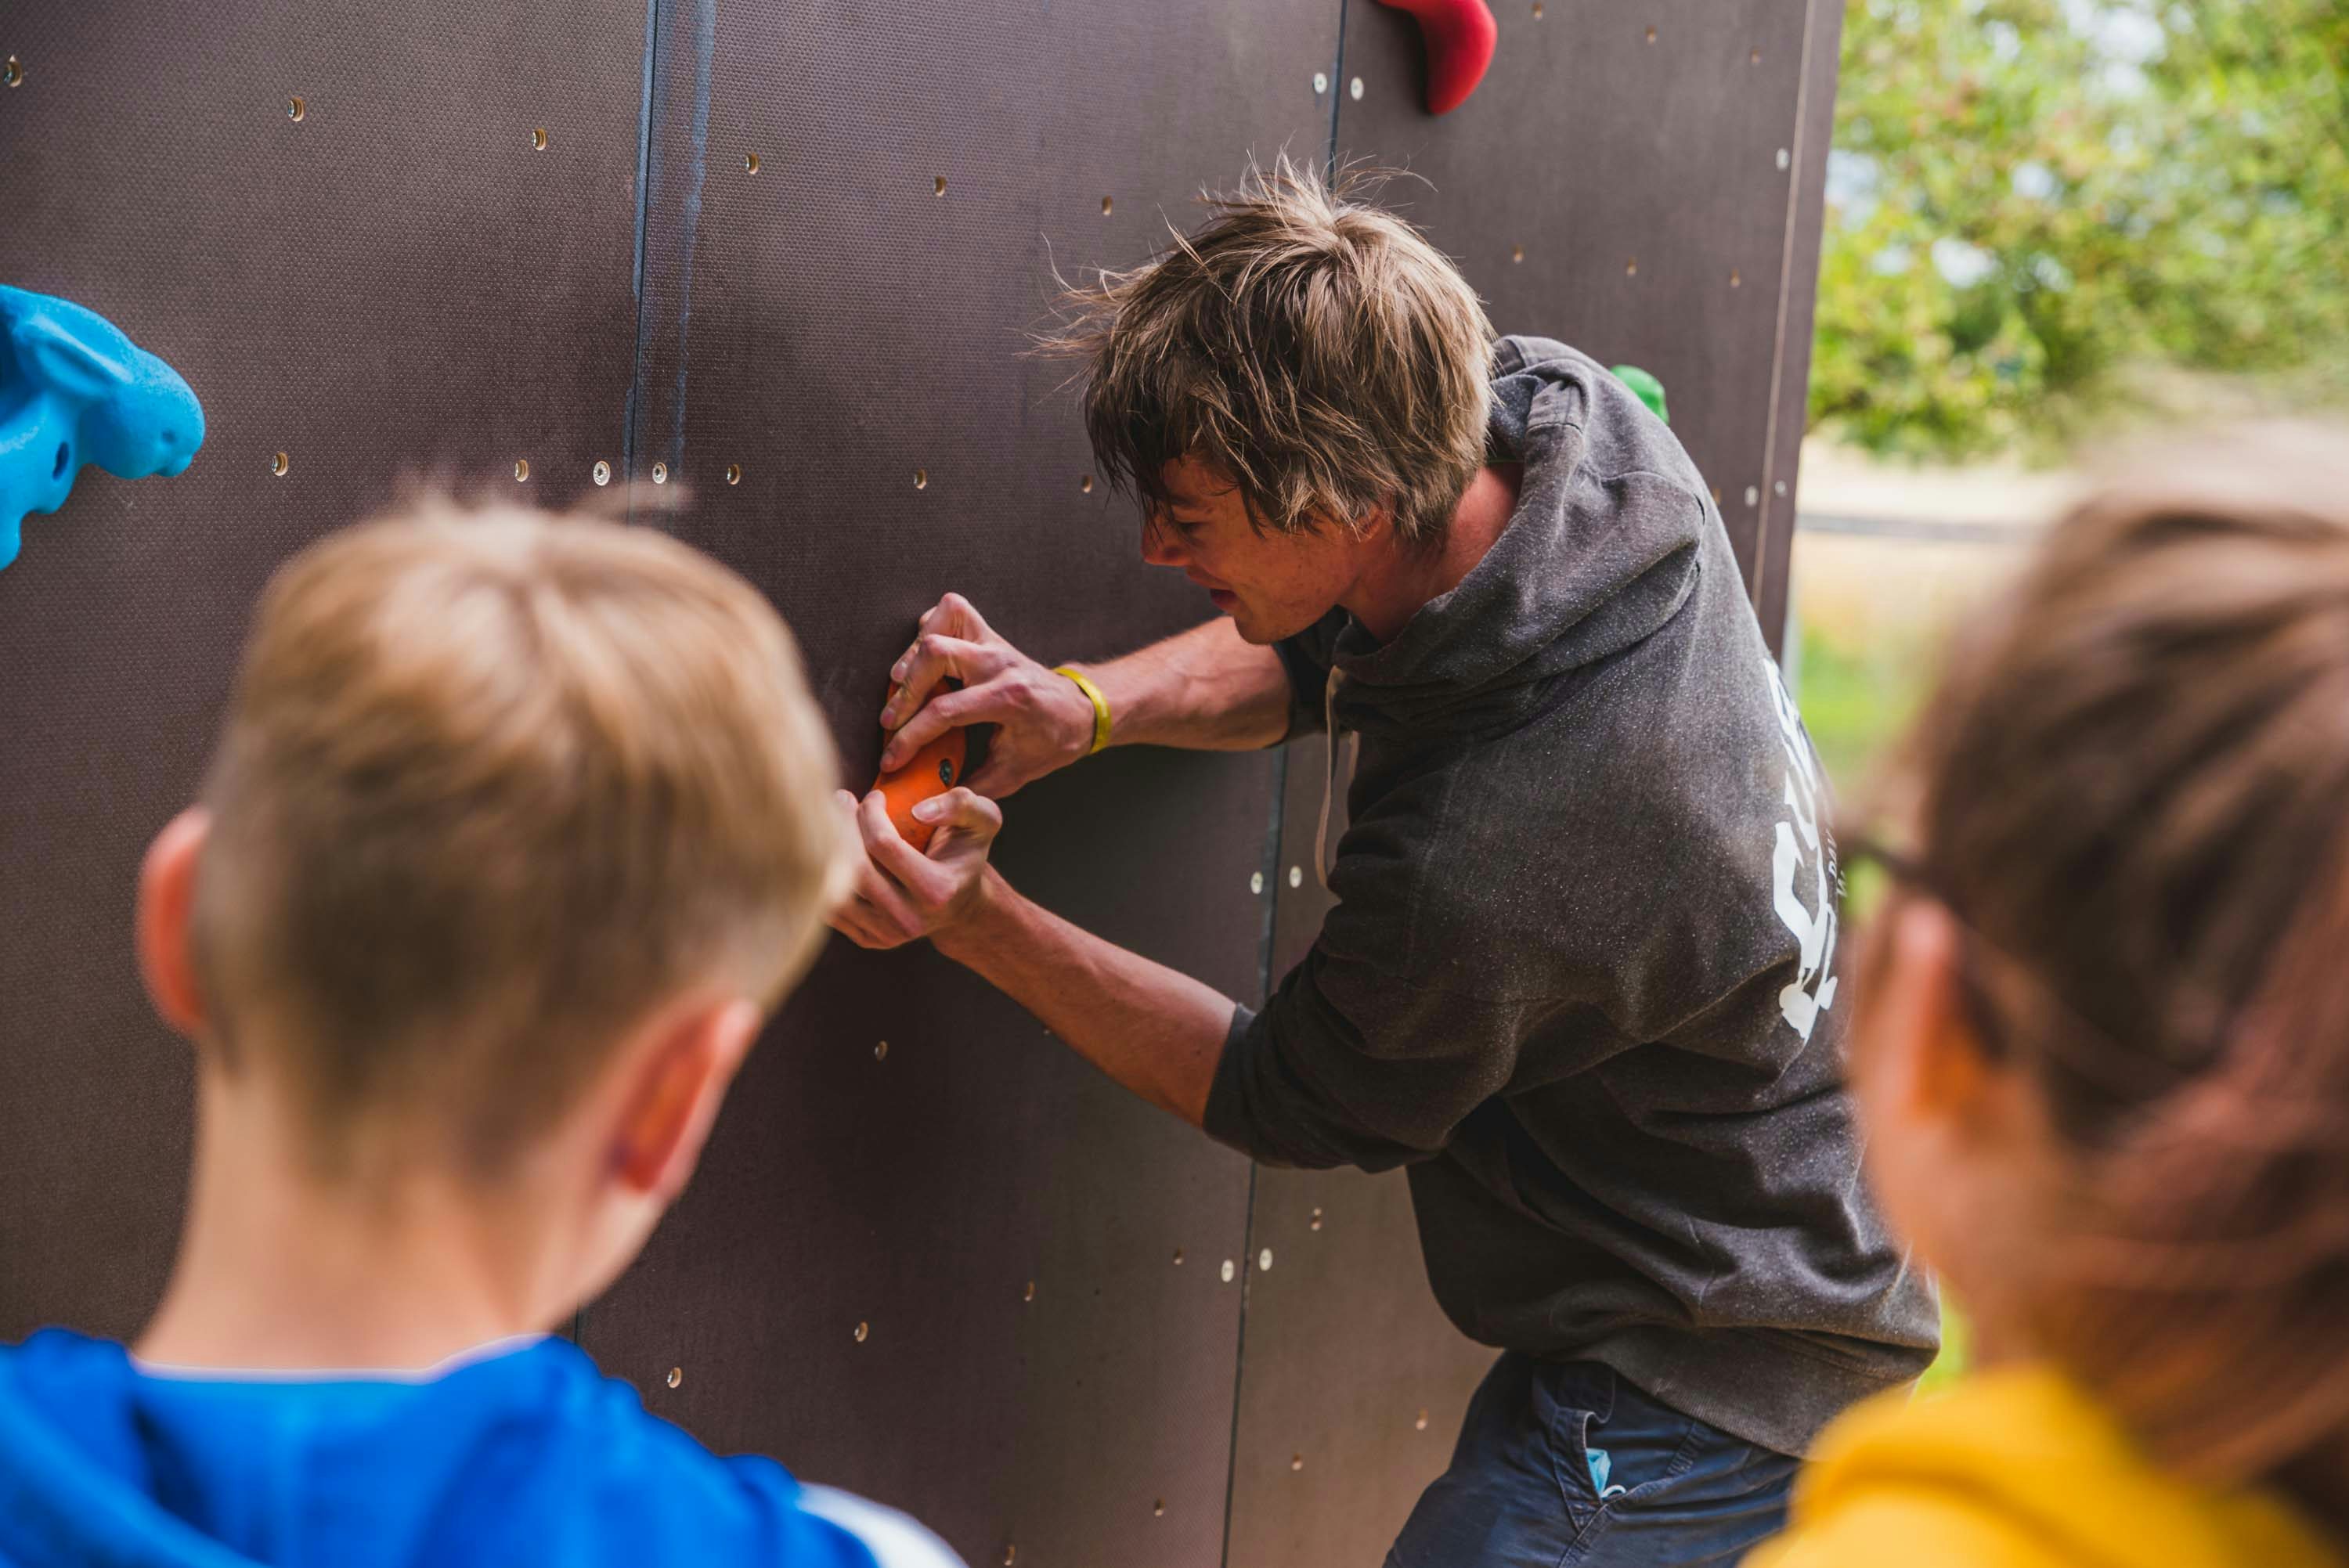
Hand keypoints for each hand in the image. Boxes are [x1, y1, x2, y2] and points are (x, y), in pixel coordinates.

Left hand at [828, 785, 1003, 949]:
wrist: (961, 903)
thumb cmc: (966, 853)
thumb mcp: (982, 821)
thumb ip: (961, 804)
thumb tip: (918, 811)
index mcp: (937, 891)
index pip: (884, 844)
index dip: (871, 812)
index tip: (875, 795)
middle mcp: (910, 920)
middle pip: (855, 867)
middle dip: (842, 825)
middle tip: (842, 799)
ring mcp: (887, 935)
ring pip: (836, 890)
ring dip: (827, 848)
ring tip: (833, 821)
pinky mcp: (868, 939)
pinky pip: (832, 906)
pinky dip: (825, 874)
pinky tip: (833, 849)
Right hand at [877, 594, 1097, 796]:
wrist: (1081, 710)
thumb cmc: (1051, 741)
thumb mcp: (1016, 773)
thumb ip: (974, 787)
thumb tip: (931, 804)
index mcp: (1009, 698)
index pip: (945, 710)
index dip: (911, 737)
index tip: (892, 758)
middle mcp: (1000, 662)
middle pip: (937, 653)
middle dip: (905, 690)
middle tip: (891, 720)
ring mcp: (995, 642)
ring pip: (944, 619)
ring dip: (914, 651)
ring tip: (900, 684)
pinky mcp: (988, 634)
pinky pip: (952, 611)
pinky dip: (929, 628)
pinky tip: (921, 660)